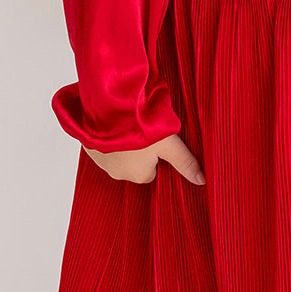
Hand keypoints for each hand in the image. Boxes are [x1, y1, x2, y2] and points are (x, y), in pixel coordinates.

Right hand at [83, 132, 204, 185]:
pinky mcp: (87, 147)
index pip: (151, 171)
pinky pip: (101, 147)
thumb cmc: (140, 128)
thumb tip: (203, 181)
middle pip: (134, 164)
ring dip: (121, 144)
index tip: (155, 141)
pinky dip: (106, 138)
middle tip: (141, 130)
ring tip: (127, 125)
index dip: (155, 154)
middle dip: (138, 150)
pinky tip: (112, 124)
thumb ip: (185, 161)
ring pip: (117, 156)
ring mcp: (100, 161)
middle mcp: (118, 174)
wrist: (106, 110)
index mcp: (139, 175)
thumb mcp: (168, 143)